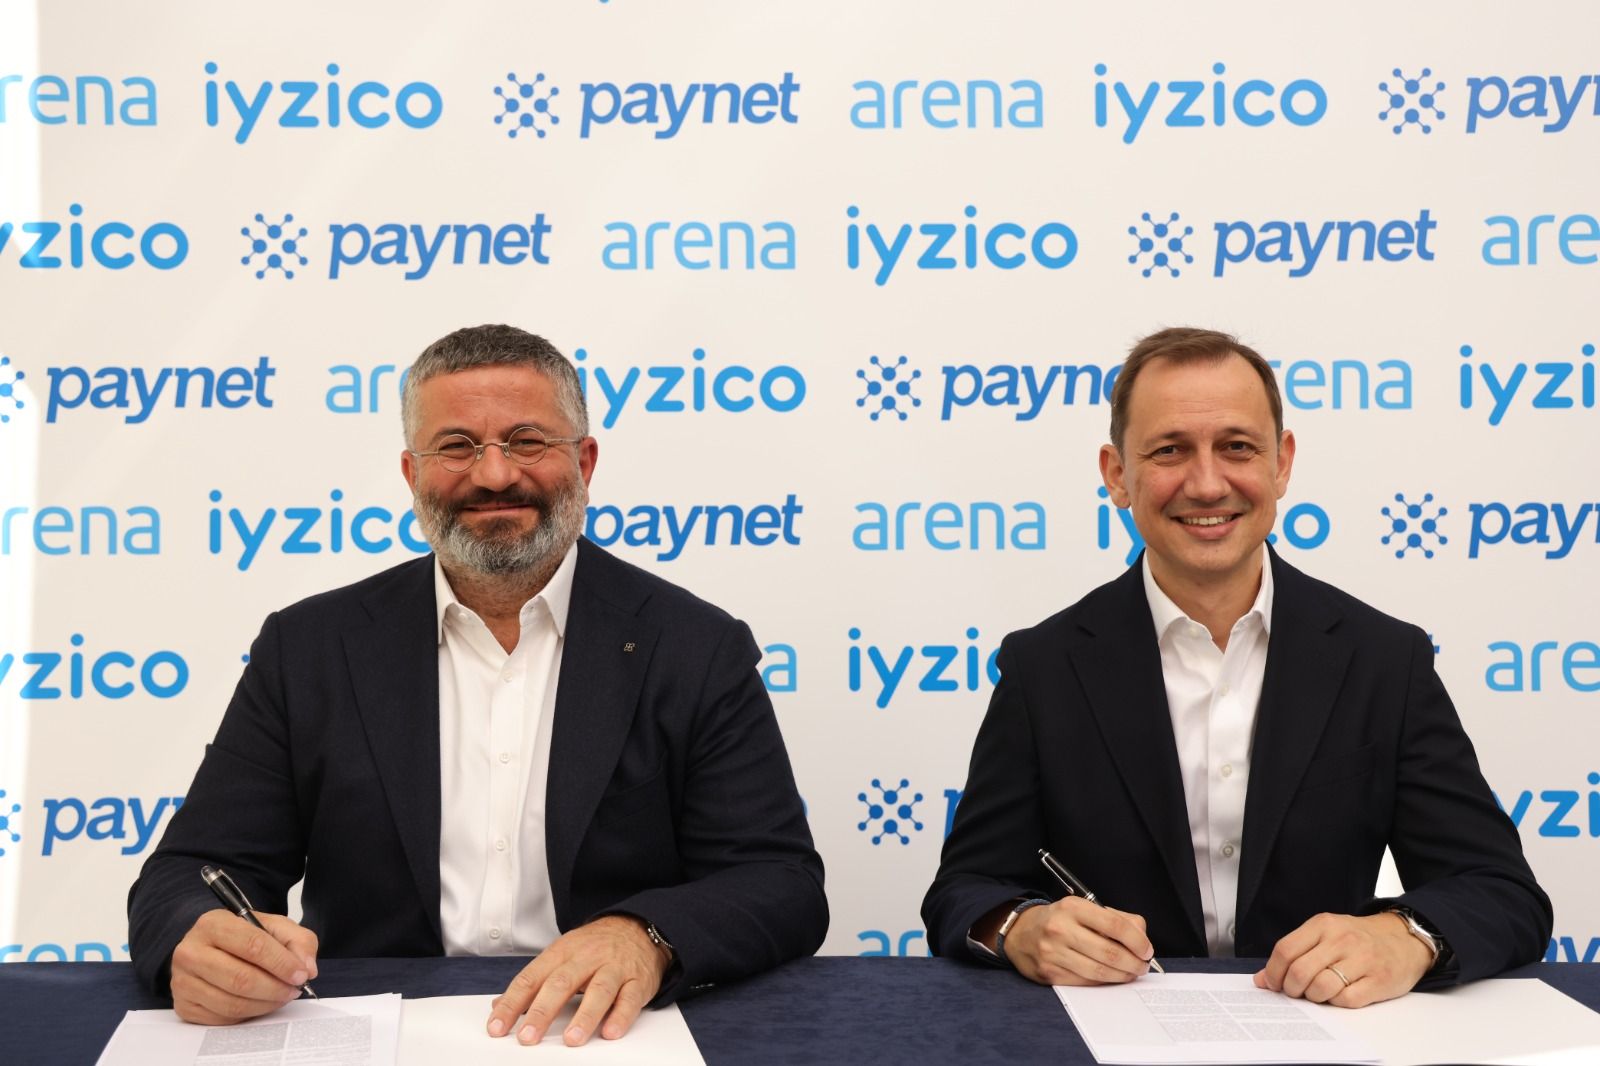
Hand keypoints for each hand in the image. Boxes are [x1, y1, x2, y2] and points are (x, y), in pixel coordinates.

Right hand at [169, 910, 318, 1024]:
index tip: (300, 974)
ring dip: (265, 1004)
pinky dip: (247, 1014)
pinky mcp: (183, 1005)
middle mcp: (190, 952)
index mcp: (213, 923)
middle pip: (240, 979)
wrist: (212, 947)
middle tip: (294, 990)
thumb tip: (307, 969)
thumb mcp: (274, 927)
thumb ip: (299, 941)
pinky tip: (260, 1003)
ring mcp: (182, 980)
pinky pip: (221, 1018)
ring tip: (281, 997)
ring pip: (231, 1003)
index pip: (253, 946)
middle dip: (275, 988)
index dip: (282, 963)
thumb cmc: (245, 937)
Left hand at [486, 915, 670, 1046]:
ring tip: (571, 1040)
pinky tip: (610, 1032)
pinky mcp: (638, 981)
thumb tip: (498, 1006)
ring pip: (599, 990)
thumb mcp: (560, 956)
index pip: (531, 978)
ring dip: (585, 1016)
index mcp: (562, 952)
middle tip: (528, 1037)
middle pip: (562, 983)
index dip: (512, 1003)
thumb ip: (532, 982)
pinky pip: (630, 998)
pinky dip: (621, 1016)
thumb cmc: (594, 947)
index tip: (497, 1027)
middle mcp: (587, 958)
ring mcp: (614, 968)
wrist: (637, 927)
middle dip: (542, 1012)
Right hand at [1002, 897, 1155, 985]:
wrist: (1021, 933)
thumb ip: (1117, 919)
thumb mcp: (1084, 908)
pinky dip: (1104, 982)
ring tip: (1131, 973)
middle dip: (1134, 963)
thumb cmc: (1060, 920)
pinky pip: (1086, 982)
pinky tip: (1111, 977)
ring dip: (1122, 976)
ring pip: (1099, 972)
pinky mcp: (1049, 973)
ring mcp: (1053, 952)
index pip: (1115, 925)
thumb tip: (1142, 939)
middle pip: (1110, 952)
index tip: (1146, 950)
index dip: (1137, 941)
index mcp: (1073, 907)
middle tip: (1142, 966)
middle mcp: (1061, 929)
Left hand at [1253, 912, 1432, 1007]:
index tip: (1273, 984)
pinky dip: (1336, 1003)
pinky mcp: (1379, 980)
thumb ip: (1294, 952)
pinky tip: (1339, 995)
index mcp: (1323, 925)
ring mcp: (1362, 960)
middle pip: (1300, 971)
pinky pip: (1346, 1000)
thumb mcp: (1324, 934)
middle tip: (1295, 992)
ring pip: (1321, 987)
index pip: (1285, 950)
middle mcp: (1341, 940)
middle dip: (1291, 989)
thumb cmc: (1357, 939)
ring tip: (1317, 993)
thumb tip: (1262, 979)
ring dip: (1313, 997)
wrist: (1403, 939)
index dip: (1273, 972)